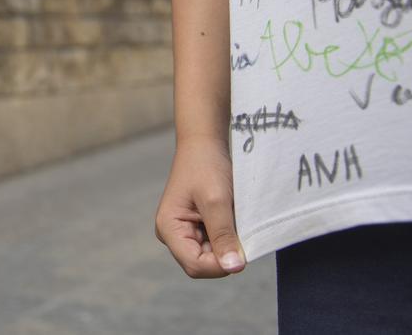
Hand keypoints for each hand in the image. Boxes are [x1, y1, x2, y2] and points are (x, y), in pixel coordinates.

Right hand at [155, 136, 245, 277]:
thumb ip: (224, 236)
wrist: (204, 143)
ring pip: (210, 256)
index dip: (220, 265)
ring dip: (227, 243)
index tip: (243, 249)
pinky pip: (213, 244)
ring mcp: (182, 231)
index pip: (195, 265)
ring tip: (232, 218)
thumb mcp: (217, 201)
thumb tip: (234, 268)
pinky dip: (227, 235)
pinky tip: (230, 217)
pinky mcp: (194, 227)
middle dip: (224, 252)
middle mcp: (172, 234)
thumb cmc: (206, 166)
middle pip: (202, 264)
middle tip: (238, 228)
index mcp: (168, 228)